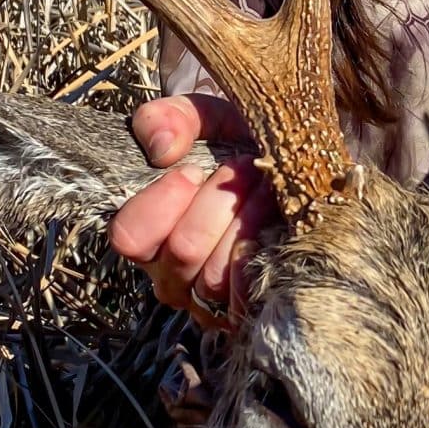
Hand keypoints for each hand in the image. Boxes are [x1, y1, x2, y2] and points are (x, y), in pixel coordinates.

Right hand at [108, 94, 275, 326]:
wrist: (300, 171)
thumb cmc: (243, 148)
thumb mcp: (206, 119)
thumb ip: (171, 118)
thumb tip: (162, 151)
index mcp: (149, 230)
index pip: (129, 237)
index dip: (159, 203)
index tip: (192, 171)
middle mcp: (171, 272)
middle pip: (182, 250)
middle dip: (218, 201)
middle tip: (242, 170)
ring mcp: (208, 298)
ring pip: (216, 274)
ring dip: (247, 219)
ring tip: (264, 189)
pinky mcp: (244, 309)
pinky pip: (245, 295)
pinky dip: (265, 251)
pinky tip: (278, 222)